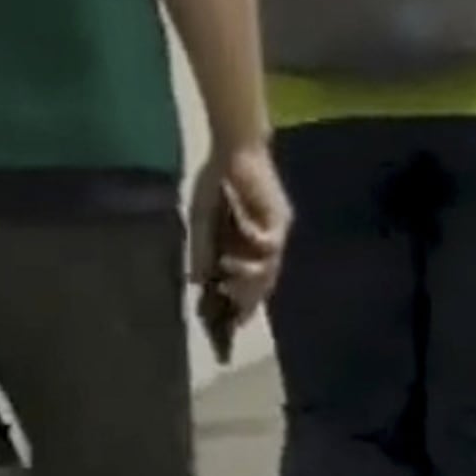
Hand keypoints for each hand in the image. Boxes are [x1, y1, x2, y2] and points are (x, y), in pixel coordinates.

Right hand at [195, 141, 288, 319]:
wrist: (233, 149)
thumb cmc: (216, 183)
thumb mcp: (202, 220)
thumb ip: (200, 249)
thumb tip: (195, 282)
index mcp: (248, 246)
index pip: (249, 284)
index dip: (240, 306)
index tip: (227, 326)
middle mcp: (266, 244)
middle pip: (262, 283)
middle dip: (245, 302)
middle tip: (229, 316)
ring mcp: (275, 231)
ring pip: (269, 269)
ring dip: (248, 282)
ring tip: (227, 288)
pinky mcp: (280, 218)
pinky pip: (269, 244)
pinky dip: (251, 256)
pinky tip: (231, 260)